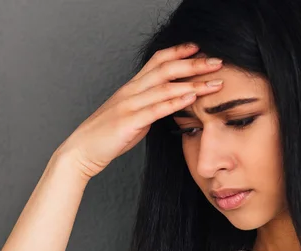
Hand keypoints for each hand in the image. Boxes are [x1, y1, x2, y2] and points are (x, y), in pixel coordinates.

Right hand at [55, 42, 223, 180]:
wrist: (82, 151)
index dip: (179, 52)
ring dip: (193, 82)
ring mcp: (129, 105)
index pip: (157, 61)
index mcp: (132, 88)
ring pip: (164, 86)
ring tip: (215, 82)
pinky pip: (156, 109)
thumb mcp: (133, 117)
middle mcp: (131, 91)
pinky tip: (192, 97)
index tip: (200, 49)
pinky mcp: (129, 121)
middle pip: (166, 68)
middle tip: (218, 62)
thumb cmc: (107, 136)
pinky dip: (176, 102)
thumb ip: (150, 108)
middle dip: (194, 63)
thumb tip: (169, 105)